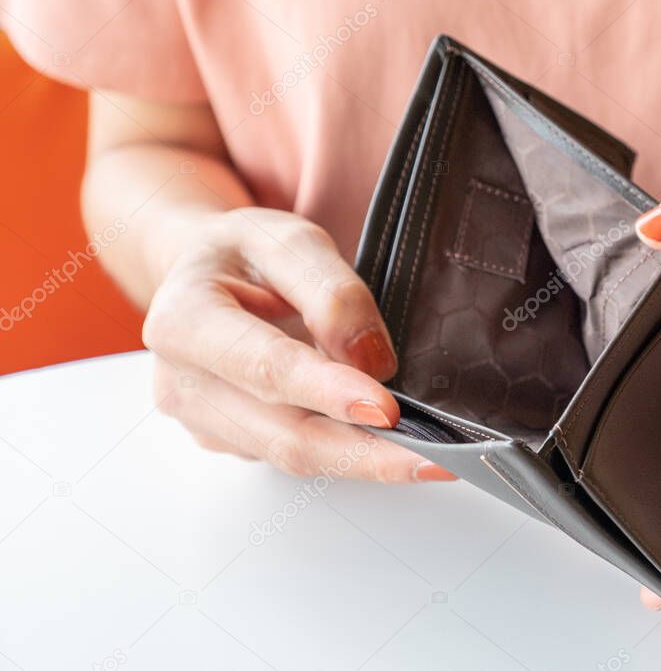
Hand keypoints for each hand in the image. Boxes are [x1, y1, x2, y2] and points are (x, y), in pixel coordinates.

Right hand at [143, 207, 455, 482]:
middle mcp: (184, 384)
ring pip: (294, 458)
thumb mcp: (287, 240)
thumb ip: (330, 291)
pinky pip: (294, 456)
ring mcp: (204, 422)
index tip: (385, 411)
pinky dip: (346, 455)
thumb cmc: (242, 255)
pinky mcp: (231, 442)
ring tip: (428, 462)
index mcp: (184, 321)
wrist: (202, 276)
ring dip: (364, 463)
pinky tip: (387, 448)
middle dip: (364, 454)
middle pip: (285, 437)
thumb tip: (369, 359)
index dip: (329, 394)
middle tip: (433, 461)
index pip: (266, 368)